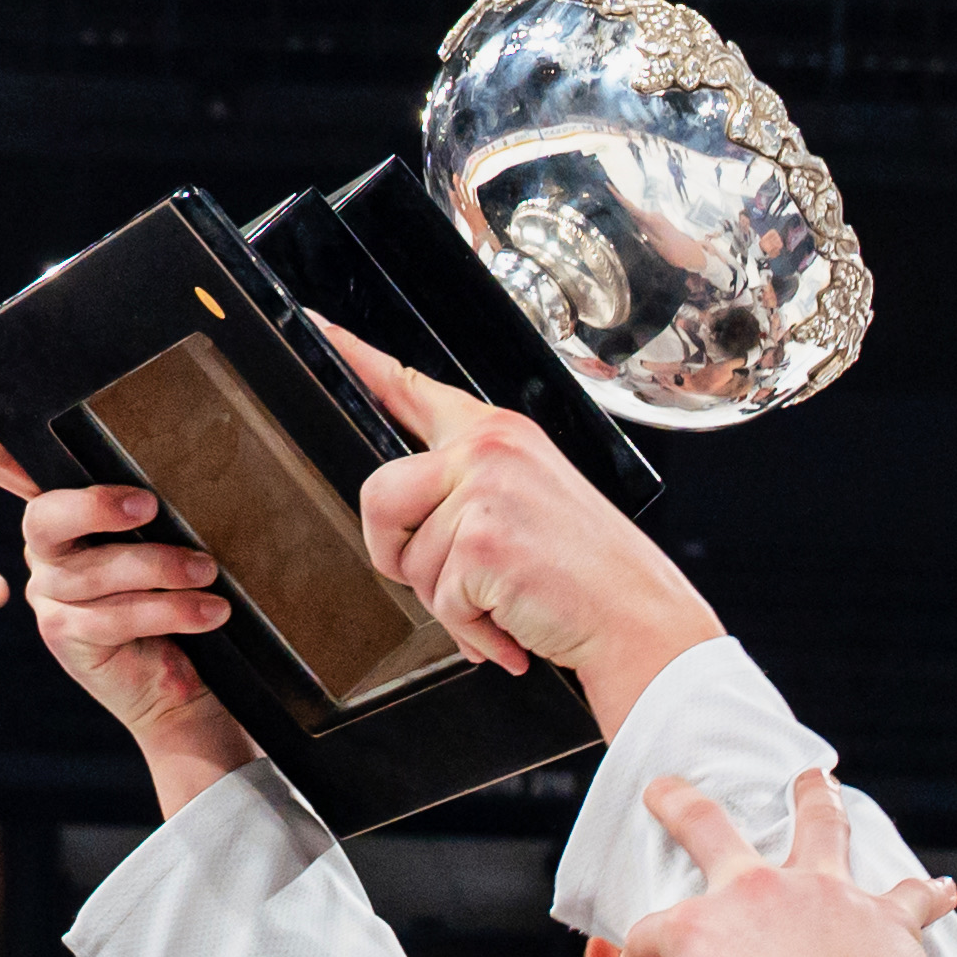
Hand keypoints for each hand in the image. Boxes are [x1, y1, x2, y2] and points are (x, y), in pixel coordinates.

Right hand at [0, 385, 253, 815]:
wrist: (189, 687)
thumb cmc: (186, 598)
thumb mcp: (174, 541)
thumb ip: (159, 510)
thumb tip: (183, 469)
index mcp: (64, 514)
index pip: (12, 468)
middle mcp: (45, 550)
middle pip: (46, 516)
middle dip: (93, 507)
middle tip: (148, 507)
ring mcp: (50, 595)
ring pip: (94, 571)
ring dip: (158, 568)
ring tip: (208, 572)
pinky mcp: (65, 636)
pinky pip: (113, 615)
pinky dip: (166, 610)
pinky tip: (209, 610)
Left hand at [327, 320, 720, 722]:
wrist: (639, 620)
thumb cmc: (590, 576)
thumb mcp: (530, 502)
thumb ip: (467, 493)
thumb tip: (406, 530)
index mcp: (498, 432)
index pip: (411, 387)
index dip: (356, 357)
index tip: (317, 327)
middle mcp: (488, 450)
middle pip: (378, 495)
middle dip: (398, 554)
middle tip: (452, 581)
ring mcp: (484, 491)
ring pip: (408, 563)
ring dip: (451, 604)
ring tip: (505, 602)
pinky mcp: (480, 541)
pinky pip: (439, 601)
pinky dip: (472, 630)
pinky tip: (511, 622)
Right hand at [620, 771, 955, 956]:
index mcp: (699, 935)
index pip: (648, 937)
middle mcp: (756, 896)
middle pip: (706, 829)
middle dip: (677, 804)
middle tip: (663, 790)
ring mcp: (823, 896)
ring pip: (818, 825)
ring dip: (814, 797)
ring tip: (814, 779)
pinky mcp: (883, 914)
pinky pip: (911, 894)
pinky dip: (926, 893)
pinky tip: (941, 889)